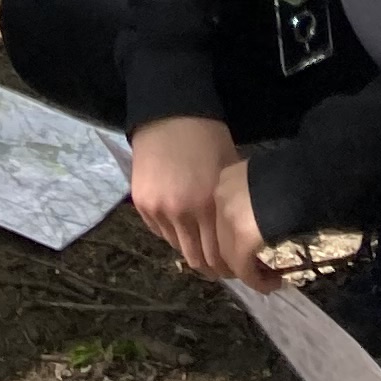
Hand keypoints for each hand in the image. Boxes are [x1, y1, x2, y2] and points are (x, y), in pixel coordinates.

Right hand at [130, 115, 278, 283]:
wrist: (169, 112)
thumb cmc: (207, 137)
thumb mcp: (228, 171)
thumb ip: (230, 206)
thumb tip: (239, 236)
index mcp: (208, 204)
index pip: (219, 256)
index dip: (229, 268)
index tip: (236, 268)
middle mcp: (181, 213)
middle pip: (196, 260)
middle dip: (211, 268)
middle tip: (220, 268)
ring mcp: (158, 209)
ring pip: (176, 247)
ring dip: (190, 249)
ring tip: (201, 244)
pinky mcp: (141, 204)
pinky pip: (159, 231)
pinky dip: (172, 233)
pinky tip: (182, 224)